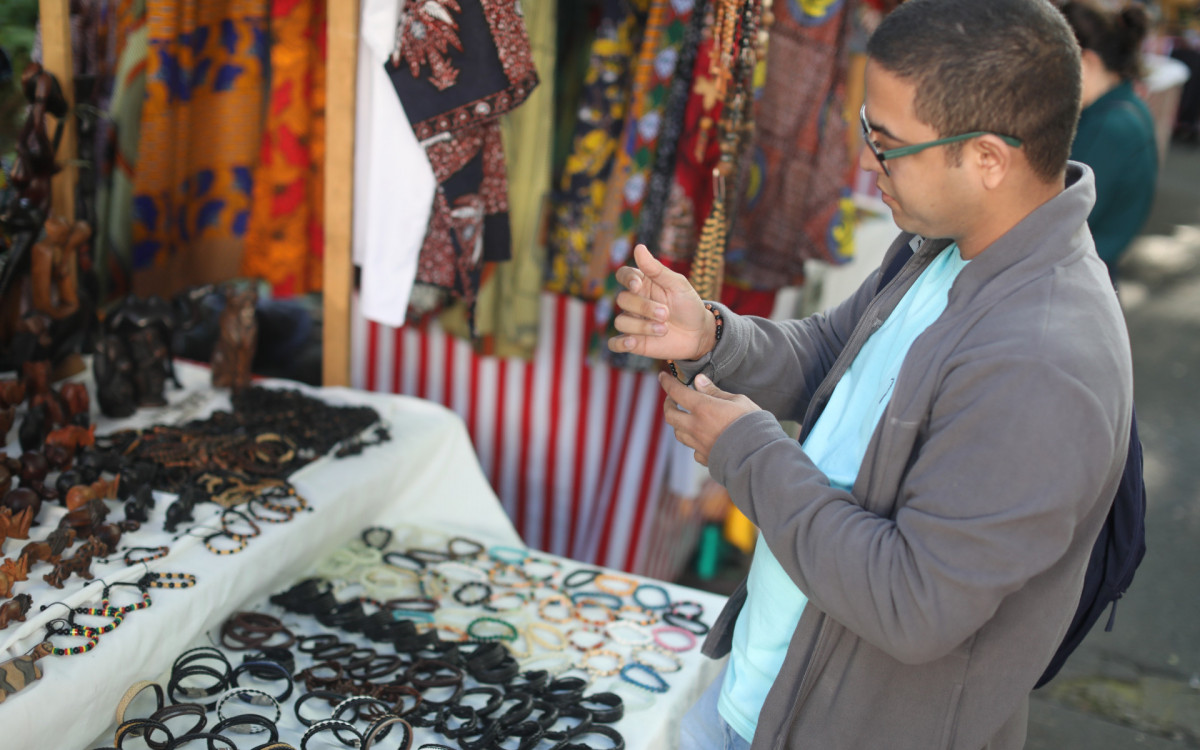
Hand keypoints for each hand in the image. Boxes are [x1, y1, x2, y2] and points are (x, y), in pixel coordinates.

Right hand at [607, 244, 714, 360]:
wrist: (699, 333)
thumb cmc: (688, 305)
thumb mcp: (678, 284)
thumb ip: (657, 269)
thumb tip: (638, 247)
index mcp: (643, 284)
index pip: (623, 275)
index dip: (627, 279)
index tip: (638, 286)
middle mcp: (634, 302)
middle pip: (622, 299)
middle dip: (644, 307)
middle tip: (666, 314)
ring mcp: (633, 322)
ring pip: (621, 322)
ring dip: (642, 326)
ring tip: (664, 329)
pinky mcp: (634, 342)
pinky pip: (615, 343)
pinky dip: (619, 343)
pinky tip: (632, 342)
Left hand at [659, 371, 761, 465]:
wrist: (758, 455)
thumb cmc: (752, 424)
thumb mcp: (737, 400)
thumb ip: (715, 391)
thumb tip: (698, 380)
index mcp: (703, 408)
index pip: (676, 392)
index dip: (667, 383)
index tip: (662, 376)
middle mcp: (695, 426)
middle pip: (670, 415)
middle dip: (668, 404)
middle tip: (672, 399)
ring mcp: (698, 444)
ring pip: (678, 433)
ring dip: (678, 423)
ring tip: (685, 417)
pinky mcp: (705, 458)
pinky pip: (692, 449)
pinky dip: (693, 441)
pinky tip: (701, 438)